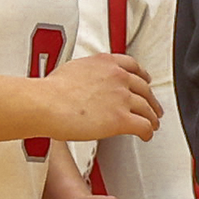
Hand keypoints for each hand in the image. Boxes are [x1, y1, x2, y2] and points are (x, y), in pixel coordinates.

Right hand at [42, 53, 161, 141]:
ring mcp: (122, 98)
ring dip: (151, 118)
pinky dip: (147, 132)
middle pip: (144, 88)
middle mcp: (118, 77)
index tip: (144, 80)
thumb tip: (88, 81)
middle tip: (152, 107)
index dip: (142, 76)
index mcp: (106, 62)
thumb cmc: (51, 90)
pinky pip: (143, 126)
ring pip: (147, 108)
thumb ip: (89, 72)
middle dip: (150, 99)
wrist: (46, 103)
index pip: (133, 66)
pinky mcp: (121, 119)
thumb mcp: (74, 68)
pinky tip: (145, 135)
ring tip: (152, 124)